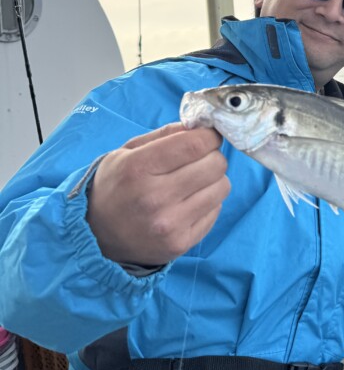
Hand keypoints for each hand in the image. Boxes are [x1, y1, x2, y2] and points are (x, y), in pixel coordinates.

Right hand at [87, 123, 230, 266]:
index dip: (209, 135)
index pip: (195, 144)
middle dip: (212, 156)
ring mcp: (169, 224)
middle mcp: (155, 198)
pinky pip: (216, 210)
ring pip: (222, 187)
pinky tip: (188, 203)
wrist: (95, 235)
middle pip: (215, 164)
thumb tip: (202, 126)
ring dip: (213, 180)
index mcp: (139, 168)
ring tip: (193, 182)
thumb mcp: (128, 151)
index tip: (208, 136)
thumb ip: (165, 134)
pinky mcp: (181, 243)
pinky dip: (208, 202)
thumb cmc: (115, 185)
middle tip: (198, 160)